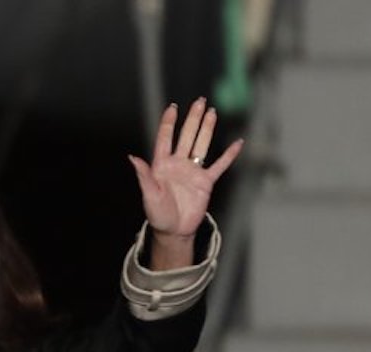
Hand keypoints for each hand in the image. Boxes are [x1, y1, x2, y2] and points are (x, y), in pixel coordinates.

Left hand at [129, 98, 242, 268]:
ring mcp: (193, 171)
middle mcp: (178, 164)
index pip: (165, 138)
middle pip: (187, 136)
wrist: (173, 230)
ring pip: (202, 145)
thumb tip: (132, 157)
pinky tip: (238, 143)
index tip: (173, 106)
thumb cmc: (157, 213)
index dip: (169, 122)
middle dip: (193, 119)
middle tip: (200, 101)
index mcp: (161, 164)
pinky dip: (229, 155)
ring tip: (212, 112)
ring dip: (207, 129)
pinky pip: (220, 166)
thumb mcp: (148, 194)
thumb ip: (143, 175)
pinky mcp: (206, 182)